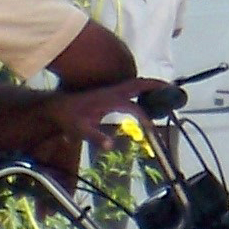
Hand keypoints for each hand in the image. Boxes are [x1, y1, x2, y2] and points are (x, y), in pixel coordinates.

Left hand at [53, 77, 174, 150]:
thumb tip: (112, 146)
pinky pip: (130, 85)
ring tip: (164, 88)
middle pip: (140, 84)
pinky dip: (142, 86)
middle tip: (172, 89)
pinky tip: (144, 93)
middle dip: (157, 86)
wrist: (56, 107)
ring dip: (151, 84)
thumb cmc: (69, 119)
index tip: (151, 128)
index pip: (134, 107)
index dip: (144, 117)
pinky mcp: (109, 91)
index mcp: (110, 100)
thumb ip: (96, 137)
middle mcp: (113, 92)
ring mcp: (111, 89)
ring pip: (136, 82)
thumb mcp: (80, 130)